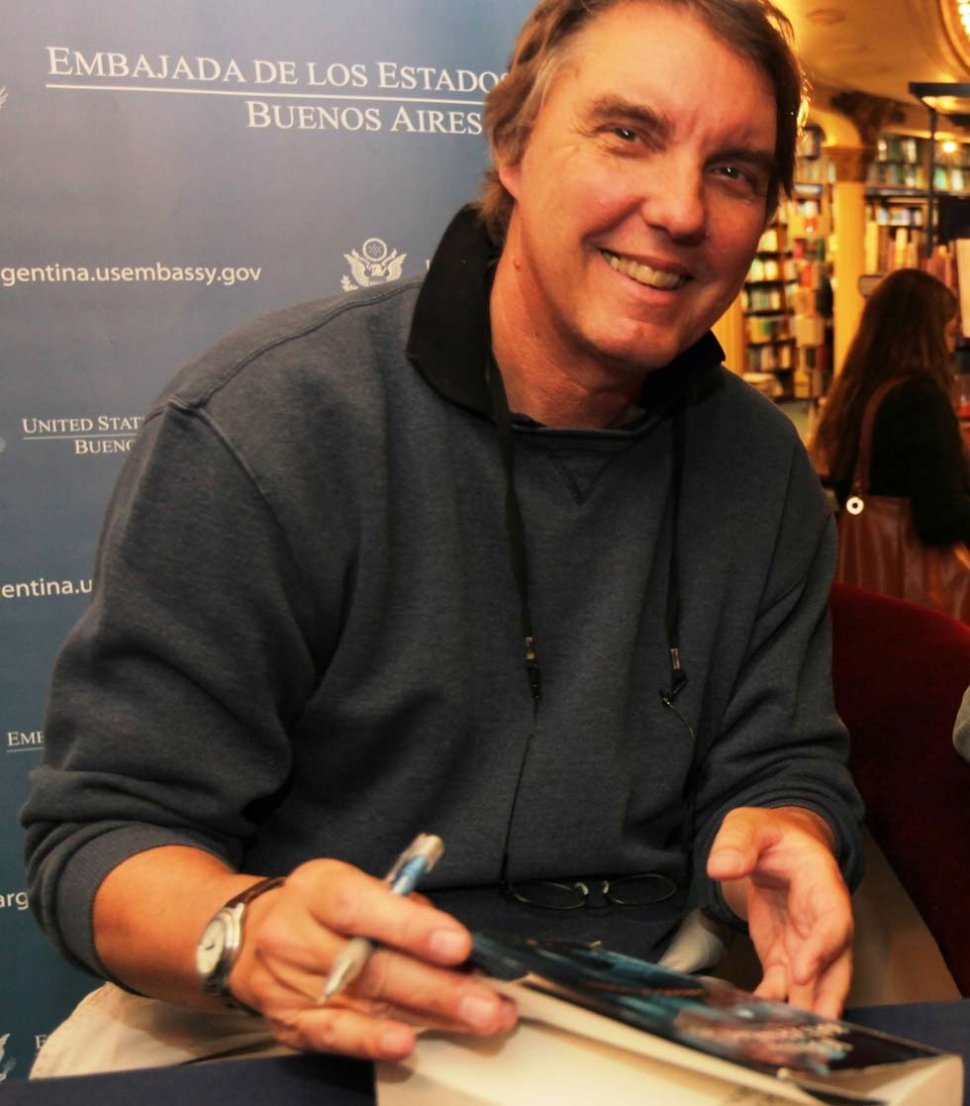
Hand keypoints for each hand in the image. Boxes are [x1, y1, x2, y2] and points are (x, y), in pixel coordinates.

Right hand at [230, 859, 516, 1060]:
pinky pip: (333, 1035)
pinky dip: (370, 1042)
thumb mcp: (350, 883)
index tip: (459, 944)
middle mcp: (298, 935)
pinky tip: (403, 1044)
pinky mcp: (290, 1022)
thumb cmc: (316, 906)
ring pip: (364, 1003)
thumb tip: (453, 940)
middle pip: (372, 965)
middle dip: (438, 987)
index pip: (363, 906)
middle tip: (487, 1001)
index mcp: (318, 888)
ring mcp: (290, 983)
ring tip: (473, 1021)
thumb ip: (399, 906)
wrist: (248, 936)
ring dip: (427, 1017)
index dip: (412, 926)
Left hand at [706, 806, 852, 1017]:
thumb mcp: (751, 824)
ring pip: (813, 982)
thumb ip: (738, 842)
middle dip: (828, 994)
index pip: (832, 920)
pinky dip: (773, 1003)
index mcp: (821, 884)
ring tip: (788, 1036)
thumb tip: (722, 866)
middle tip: (816, 1024)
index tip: (802, 971)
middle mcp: (821, 919)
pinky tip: (757, 1019)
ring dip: (804, 1009)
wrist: (775, 845)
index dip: (822, 948)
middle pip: (835, 962)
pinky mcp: (785, 955)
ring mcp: (805, 941)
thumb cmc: (771, 835)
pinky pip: (783, 984)